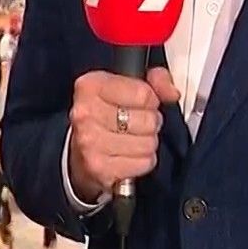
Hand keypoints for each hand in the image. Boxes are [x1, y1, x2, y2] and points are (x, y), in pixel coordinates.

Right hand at [67, 68, 180, 202]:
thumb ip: (154, 81)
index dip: (150, 100)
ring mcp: (90, 142)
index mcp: (91, 86)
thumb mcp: (123, 87)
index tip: (140, 104)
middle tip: (136, 124)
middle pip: (148, 120)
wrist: (76, 153)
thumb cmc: (102, 118)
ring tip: (132, 139)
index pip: (144, 94)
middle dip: (150, 123)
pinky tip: (128, 155)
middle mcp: (86, 113)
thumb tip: (171, 92)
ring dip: (146, 143)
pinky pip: (144, 163)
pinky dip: (142, 161)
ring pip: (148, 143)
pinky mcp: (99, 167)